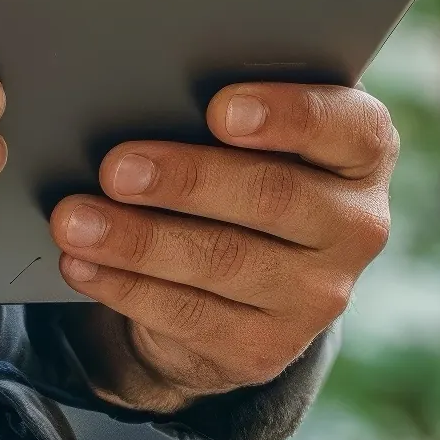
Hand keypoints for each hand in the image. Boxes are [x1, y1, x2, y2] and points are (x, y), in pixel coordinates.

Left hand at [52, 84, 398, 407]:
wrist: (251, 280)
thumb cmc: (245, 167)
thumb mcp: (258, 132)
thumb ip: (232, 109)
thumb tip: (150, 91)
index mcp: (364, 152)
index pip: (346, 128)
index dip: (286, 116)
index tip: (218, 109)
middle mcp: (358, 226)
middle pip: (273, 196)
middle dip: (187, 180)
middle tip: (116, 167)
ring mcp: (318, 296)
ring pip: (223, 262)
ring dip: (139, 240)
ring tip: (76, 219)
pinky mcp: (267, 348)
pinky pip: (190, 316)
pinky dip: (127, 287)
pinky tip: (84, 264)